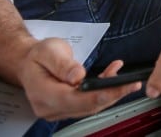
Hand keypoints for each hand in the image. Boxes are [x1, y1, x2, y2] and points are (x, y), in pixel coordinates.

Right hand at [19, 38, 141, 120]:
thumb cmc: (38, 55)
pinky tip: (113, 77)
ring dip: (111, 93)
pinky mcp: (68, 108)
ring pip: (90, 106)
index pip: (74, 99)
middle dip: (112, 94)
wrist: (29, 62)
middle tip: (132, 83)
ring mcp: (58, 110)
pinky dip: (104, 91)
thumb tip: (78, 76)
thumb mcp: (49, 51)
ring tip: (127, 79)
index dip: (99, 94)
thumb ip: (63, 64)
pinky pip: (89, 103)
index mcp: (42, 93)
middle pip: (86, 106)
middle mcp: (50, 107)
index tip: (119, 86)